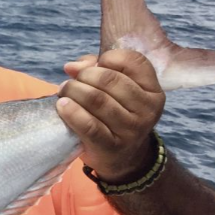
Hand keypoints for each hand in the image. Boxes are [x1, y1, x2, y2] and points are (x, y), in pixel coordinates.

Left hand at [57, 50, 165, 182]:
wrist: (121, 156)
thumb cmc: (114, 112)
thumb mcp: (115, 89)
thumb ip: (95, 68)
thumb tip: (72, 66)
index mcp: (153, 90)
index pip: (134, 61)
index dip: (108, 58)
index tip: (93, 66)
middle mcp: (148, 109)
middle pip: (109, 79)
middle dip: (83, 76)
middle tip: (71, 82)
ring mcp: (132, 129)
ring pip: (97, 99)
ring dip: (73, 91)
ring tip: (64, 92)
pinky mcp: (112, 146)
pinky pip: (89, 125)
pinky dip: (71, 112)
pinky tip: (62, 105)